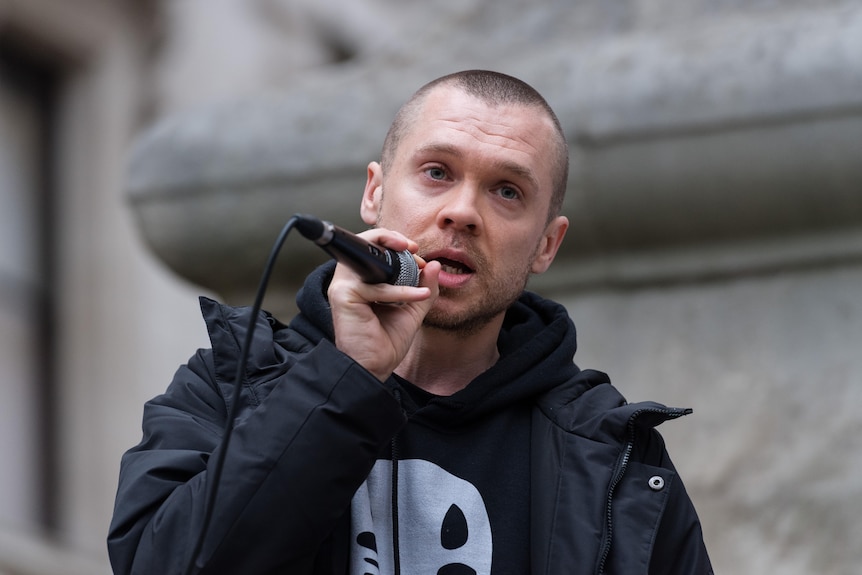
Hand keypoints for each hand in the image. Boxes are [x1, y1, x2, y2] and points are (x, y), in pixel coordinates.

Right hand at [328, 228, 439, 380]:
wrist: (376, 367)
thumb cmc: (387, 340)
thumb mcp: (413, 309)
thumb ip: (423, 286)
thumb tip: (434, 264)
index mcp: (361, 278)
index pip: (372, 247)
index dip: (393, 242)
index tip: (417, 252)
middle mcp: (349, 278)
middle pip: (364, 243)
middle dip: (390, 238)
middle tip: (414, 248)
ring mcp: (343, 286)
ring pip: (368, 258)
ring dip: (396, 258)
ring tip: (418, 263)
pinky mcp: (343, 296)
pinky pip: (376, 287)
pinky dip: (400, 292)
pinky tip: (417, 297)